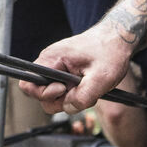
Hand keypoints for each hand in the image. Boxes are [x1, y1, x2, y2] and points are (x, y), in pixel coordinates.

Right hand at [17, 24, 131, 114]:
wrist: (117, 38)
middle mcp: (49, 61)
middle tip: (81, 93)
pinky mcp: (62, 70)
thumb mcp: (101, 78)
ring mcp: (55, 66)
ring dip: (69, 97)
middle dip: (60, 100)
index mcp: (52, 58)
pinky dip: (72, 93)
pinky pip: (60, 88)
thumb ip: (83, 97)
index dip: (45, 94)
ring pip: (51, 93)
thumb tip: (68, 108)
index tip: (65, 89)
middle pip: (39, 93)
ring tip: (87, 88)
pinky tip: (86, 86)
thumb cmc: (110, 53)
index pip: (29, 84)